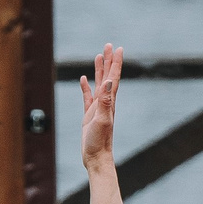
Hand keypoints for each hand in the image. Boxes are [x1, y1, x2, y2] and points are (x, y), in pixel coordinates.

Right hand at [79, 44, 126, 203]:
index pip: (113, 78)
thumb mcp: (102, 120)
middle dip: (109, 61)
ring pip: (98, 84)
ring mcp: (97, 108)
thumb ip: (105, 101)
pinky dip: (86, 87)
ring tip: (99, 56)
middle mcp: (105, 103)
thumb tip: (108, 82)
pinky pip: (88, 97)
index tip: (118, 48)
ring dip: (99, 70)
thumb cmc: (99, 142)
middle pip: (107, 77)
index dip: (116, 63)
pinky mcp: (89, 115)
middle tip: (109, 45)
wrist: (96, 158)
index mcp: (109, 102)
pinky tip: (84, 79)